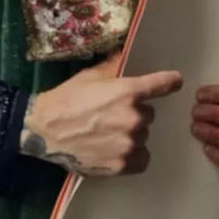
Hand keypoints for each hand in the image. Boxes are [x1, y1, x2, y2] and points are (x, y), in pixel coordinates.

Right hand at [20, 57, 182, 176]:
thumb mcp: (90, 76)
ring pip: (143, 136)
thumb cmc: (66, 99)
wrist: (44, 130)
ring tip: (108, 134)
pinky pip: (141, 159)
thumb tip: (127, 53)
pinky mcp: (122, 165)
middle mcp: (133, 118)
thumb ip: (114, 65)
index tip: (175, 82)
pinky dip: (132, 155)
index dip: (170, 82)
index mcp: (128, 92)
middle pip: (148, 115)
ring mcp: (129, 143)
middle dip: (135, 113)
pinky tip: (115, 150)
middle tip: (112, 115)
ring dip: (131, 134)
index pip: (162, 84)